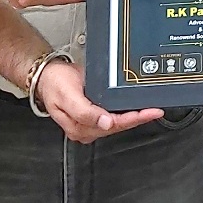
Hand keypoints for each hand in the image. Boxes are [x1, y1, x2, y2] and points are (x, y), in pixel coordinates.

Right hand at [35, 60, 162, 142]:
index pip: (113, 125)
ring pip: (117, 122)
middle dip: (137, 118)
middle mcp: (86, 127)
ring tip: (150, 109)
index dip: (133, 119)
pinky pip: (113, 115)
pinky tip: (135, 106)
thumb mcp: (68, 96)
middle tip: (155, 110)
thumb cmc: (54, 83)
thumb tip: (105, 123)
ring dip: (134, 116)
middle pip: (118, 125)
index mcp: (80, 126)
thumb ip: (86, 112)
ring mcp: (90, 122)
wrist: (46, 75)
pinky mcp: (93, 114)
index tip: (150, 113)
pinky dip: (125, 111)